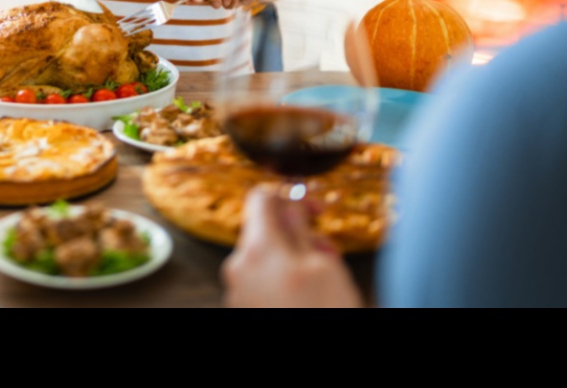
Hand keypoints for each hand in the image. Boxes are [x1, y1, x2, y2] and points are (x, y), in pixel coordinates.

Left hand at [221, 185, 361, 307]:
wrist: (311, 375)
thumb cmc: (323, 314)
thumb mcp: (322, 266)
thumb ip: (301, 228)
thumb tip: (290, 204)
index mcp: (256, 249)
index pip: (260, 198)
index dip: (290, 196)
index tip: (315, 208)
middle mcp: (238, 267)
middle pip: (264, 230)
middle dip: (297, 233)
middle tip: (329, 251)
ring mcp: (238, 291)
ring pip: (265, 257)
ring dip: (294, 258)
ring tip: (324, 279)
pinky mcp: (243, 308)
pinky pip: (261, 281)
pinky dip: (283, 279)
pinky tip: (309, 296)